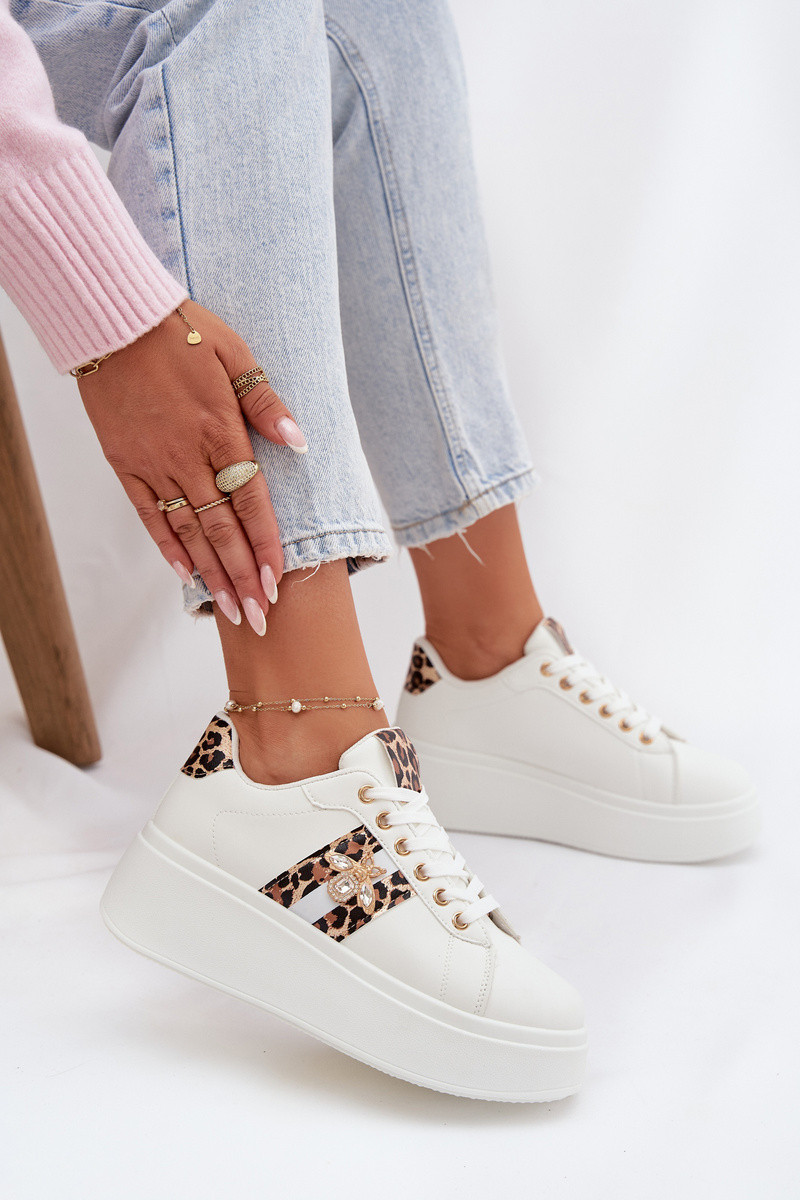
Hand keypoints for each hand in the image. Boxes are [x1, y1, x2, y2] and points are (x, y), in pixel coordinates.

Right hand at [77, 299, 306, 633]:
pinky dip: (166, 546)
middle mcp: (188, 456)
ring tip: (231, 608)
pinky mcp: (125, 464)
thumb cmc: (181, 332)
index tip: (279, 582)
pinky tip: (184, 575)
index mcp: (221, 431)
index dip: (266, 546)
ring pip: (188, 531)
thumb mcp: (235, 354)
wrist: (113, 318)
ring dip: (212, 574)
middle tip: (261, 617)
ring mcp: (154, 464)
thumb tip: (299, 443)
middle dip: (244, 577)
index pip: (250, 502)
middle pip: (221, 529)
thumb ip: (266, 404)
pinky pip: (148, 514)